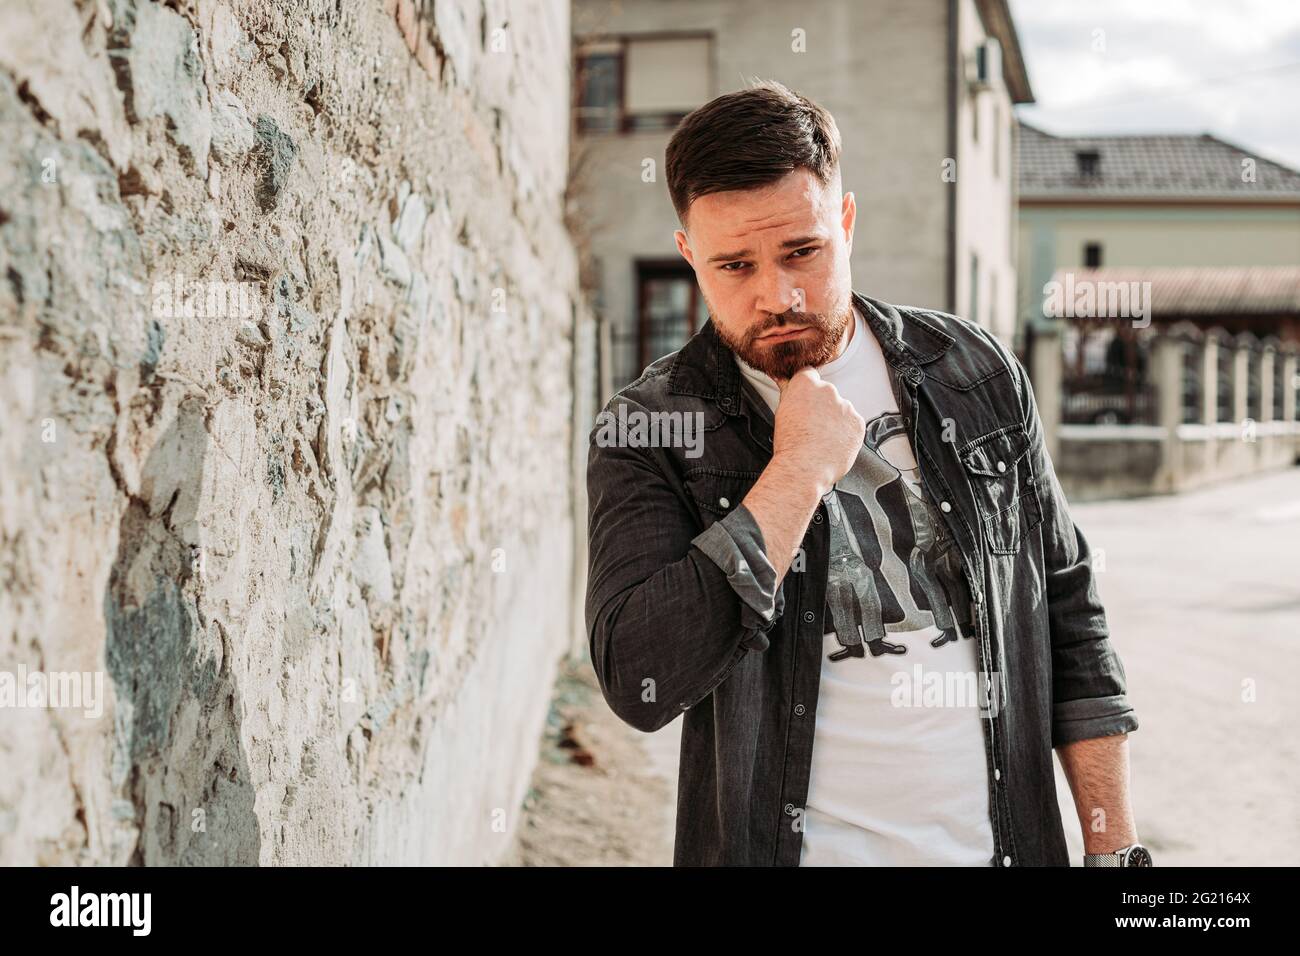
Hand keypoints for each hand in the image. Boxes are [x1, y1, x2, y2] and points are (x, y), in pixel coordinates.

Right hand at [772, 367, 864, 497]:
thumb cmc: (790, 444)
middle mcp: (828, 390)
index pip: (808, 374)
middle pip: (826, 393)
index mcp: (806, 384)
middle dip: (821, 406)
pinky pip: (852, 424)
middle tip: (811, 425)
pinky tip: (833, 443)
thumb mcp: (781, 413)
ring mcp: (845, 406)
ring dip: (835, 420)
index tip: (805, 398)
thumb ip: (788, 393)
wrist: (804, 467)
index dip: (806, 388)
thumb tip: (785, 381)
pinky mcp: (858, 422)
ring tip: (822, 438)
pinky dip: (846, 432)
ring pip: (841, 409)